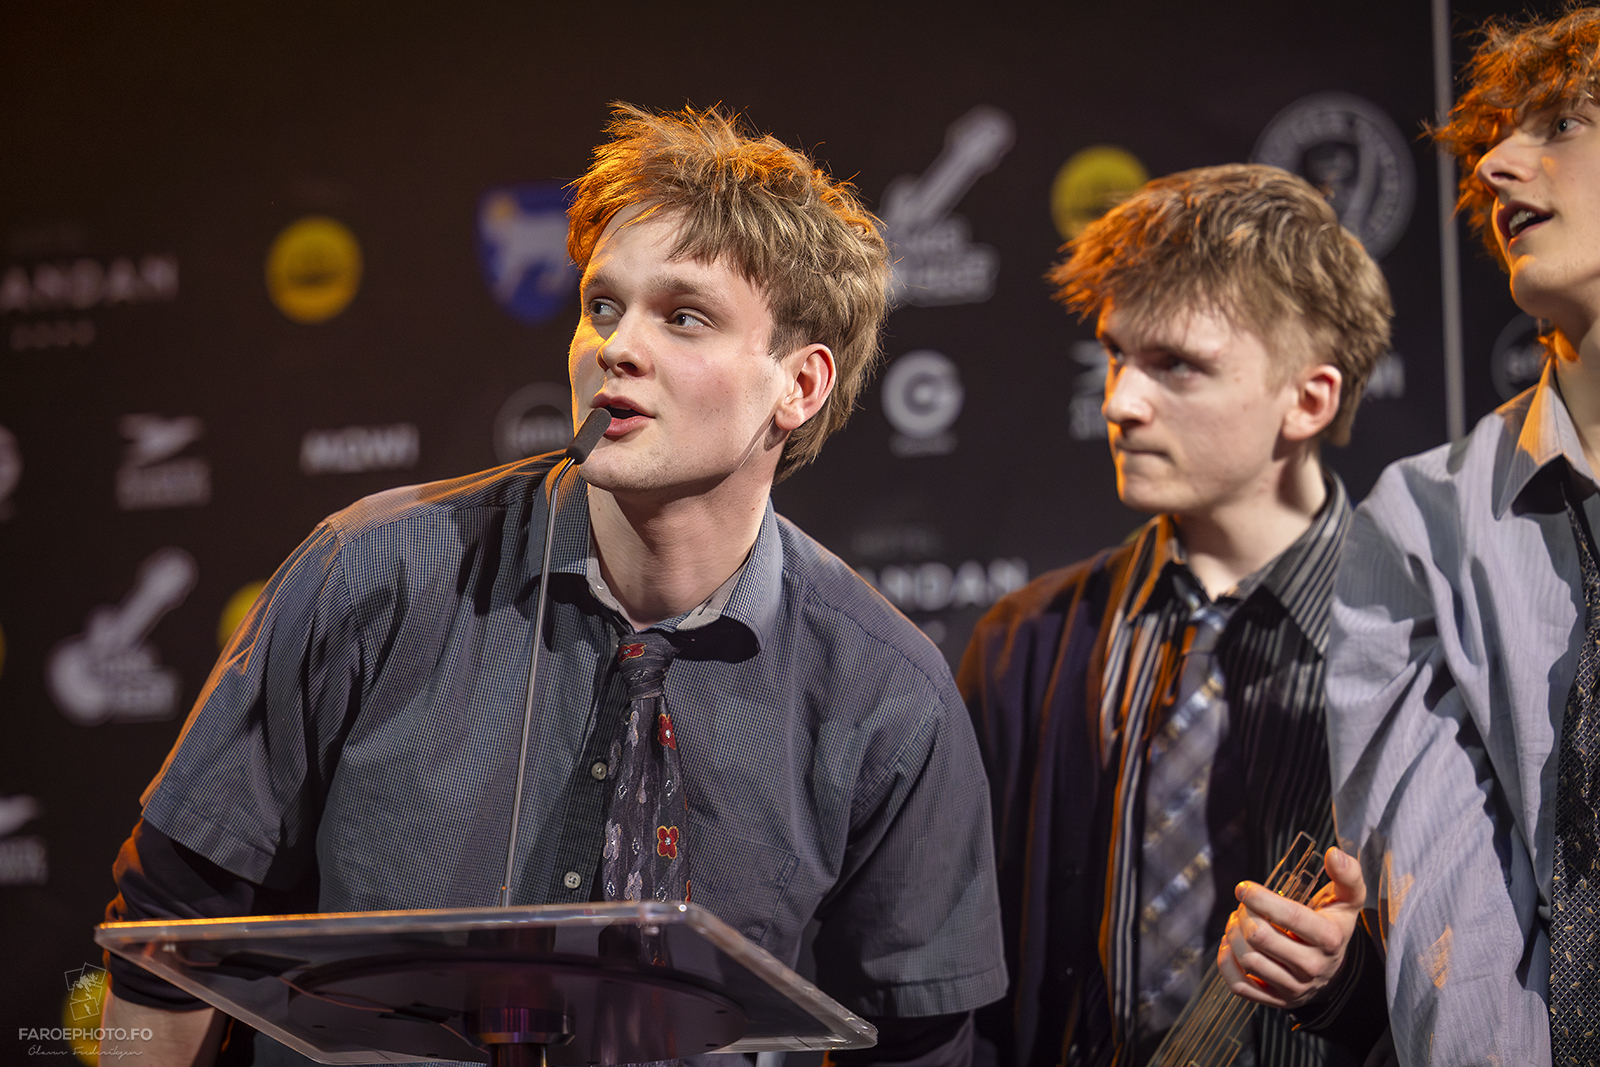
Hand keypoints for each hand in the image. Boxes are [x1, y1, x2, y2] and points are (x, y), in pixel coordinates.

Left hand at [1216, 846, 1365, 1009]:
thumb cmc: (1334, 926)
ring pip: (1247, 959)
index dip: (1260, 898)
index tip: (1243, 887)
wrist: (1335, 972)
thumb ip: (1347, 876)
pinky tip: (1230, 944)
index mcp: (1330, 939)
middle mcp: (1313, 967)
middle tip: (1243, 905)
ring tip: (1237, 920)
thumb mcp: (1348, 901)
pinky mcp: (1276, 1000)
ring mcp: (1294, 987)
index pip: (1289, 916)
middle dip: (1243, 915)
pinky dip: (1226, 962)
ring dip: (1232, 934)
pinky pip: (1240, 986)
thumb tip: (1335, 854)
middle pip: (1260, 938)